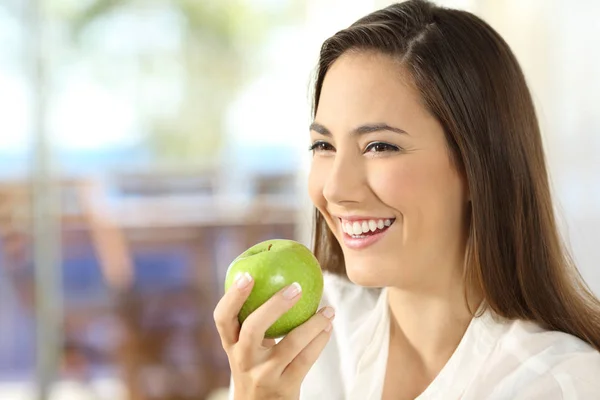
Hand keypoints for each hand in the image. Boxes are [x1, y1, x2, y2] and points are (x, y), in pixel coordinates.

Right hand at [213, 272, 334, 399]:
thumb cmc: (256, 369)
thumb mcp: (247, 349)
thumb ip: (253, 321)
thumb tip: (274, 277)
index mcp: (231, 345)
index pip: (223, 318)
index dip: (233, 296)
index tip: (248, 275)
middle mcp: (243, 360)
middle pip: (253, 328)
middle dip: (274, 305)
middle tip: (296, 287)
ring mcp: (263, 375)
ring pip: (290, 344)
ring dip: (313, 323)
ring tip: (329, 310)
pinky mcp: (284, 387)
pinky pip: (306, 359)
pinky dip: (319, 340)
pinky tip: (328, 327)